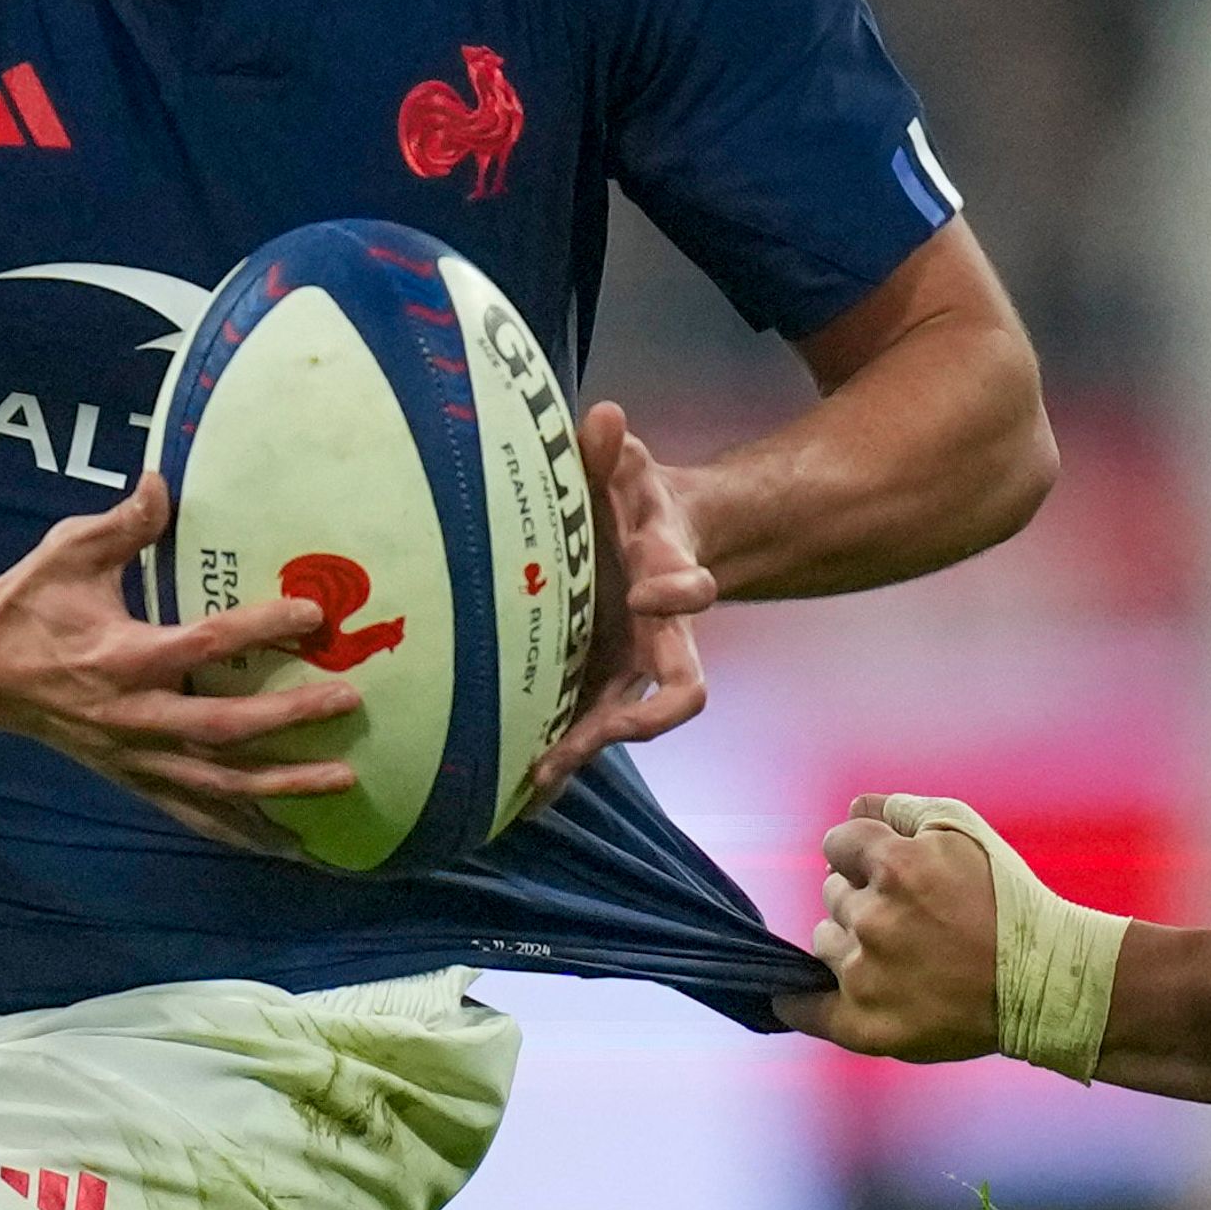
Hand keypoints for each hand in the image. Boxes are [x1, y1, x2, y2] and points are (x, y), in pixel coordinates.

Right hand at [0, 475, 360, 856]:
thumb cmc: (28, 603)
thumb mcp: (67, 552)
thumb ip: (123, 524)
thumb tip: (162, 480)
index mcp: (122, 656)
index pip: (206, 644)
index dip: (262, 628)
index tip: (313, 613)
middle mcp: (132, 715)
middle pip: (223, 728)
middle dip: (290, 719)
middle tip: (349, 701)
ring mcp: (133, 755)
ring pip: (216, 782)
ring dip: (282, 784)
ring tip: (343, 780)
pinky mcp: (131, 777)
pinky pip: (193, 812)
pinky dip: (241, 829)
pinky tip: (286, 843)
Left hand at [527, 401, 718, 800]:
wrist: (657, 535)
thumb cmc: (632, 500)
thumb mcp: (624, 469)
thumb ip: (610, 449)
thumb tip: (604, 414)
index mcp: (669, 573)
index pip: (693, 590)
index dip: (678, 592)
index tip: (649, 593)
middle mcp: (663, 633)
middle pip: (682, 690)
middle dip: (643, 715)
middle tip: (599, 735)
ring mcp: (634, 664)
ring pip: (628, 721)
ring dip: (587, 749)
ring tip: (538, 779)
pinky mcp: (601, 682)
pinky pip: (587, 730)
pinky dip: (561, 760)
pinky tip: (517, 794)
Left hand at [770, 795, 1001, 1059]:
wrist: (1046, 982)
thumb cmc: (1009, 901)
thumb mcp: (965, 831)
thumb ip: (902, 809)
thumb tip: (854, 806)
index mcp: (898, 868)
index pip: (837, 844)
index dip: (859, 852)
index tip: (881, 868)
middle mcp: (875, 921)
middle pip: (831, 893)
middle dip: (861, 896)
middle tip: (908, 916)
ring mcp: (868, 977)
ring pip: (824, 941)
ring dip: (847, 940)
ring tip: (898, 952)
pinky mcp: (866, 1025)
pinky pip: (808, 1008)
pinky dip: (798, 999)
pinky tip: (788, 992)